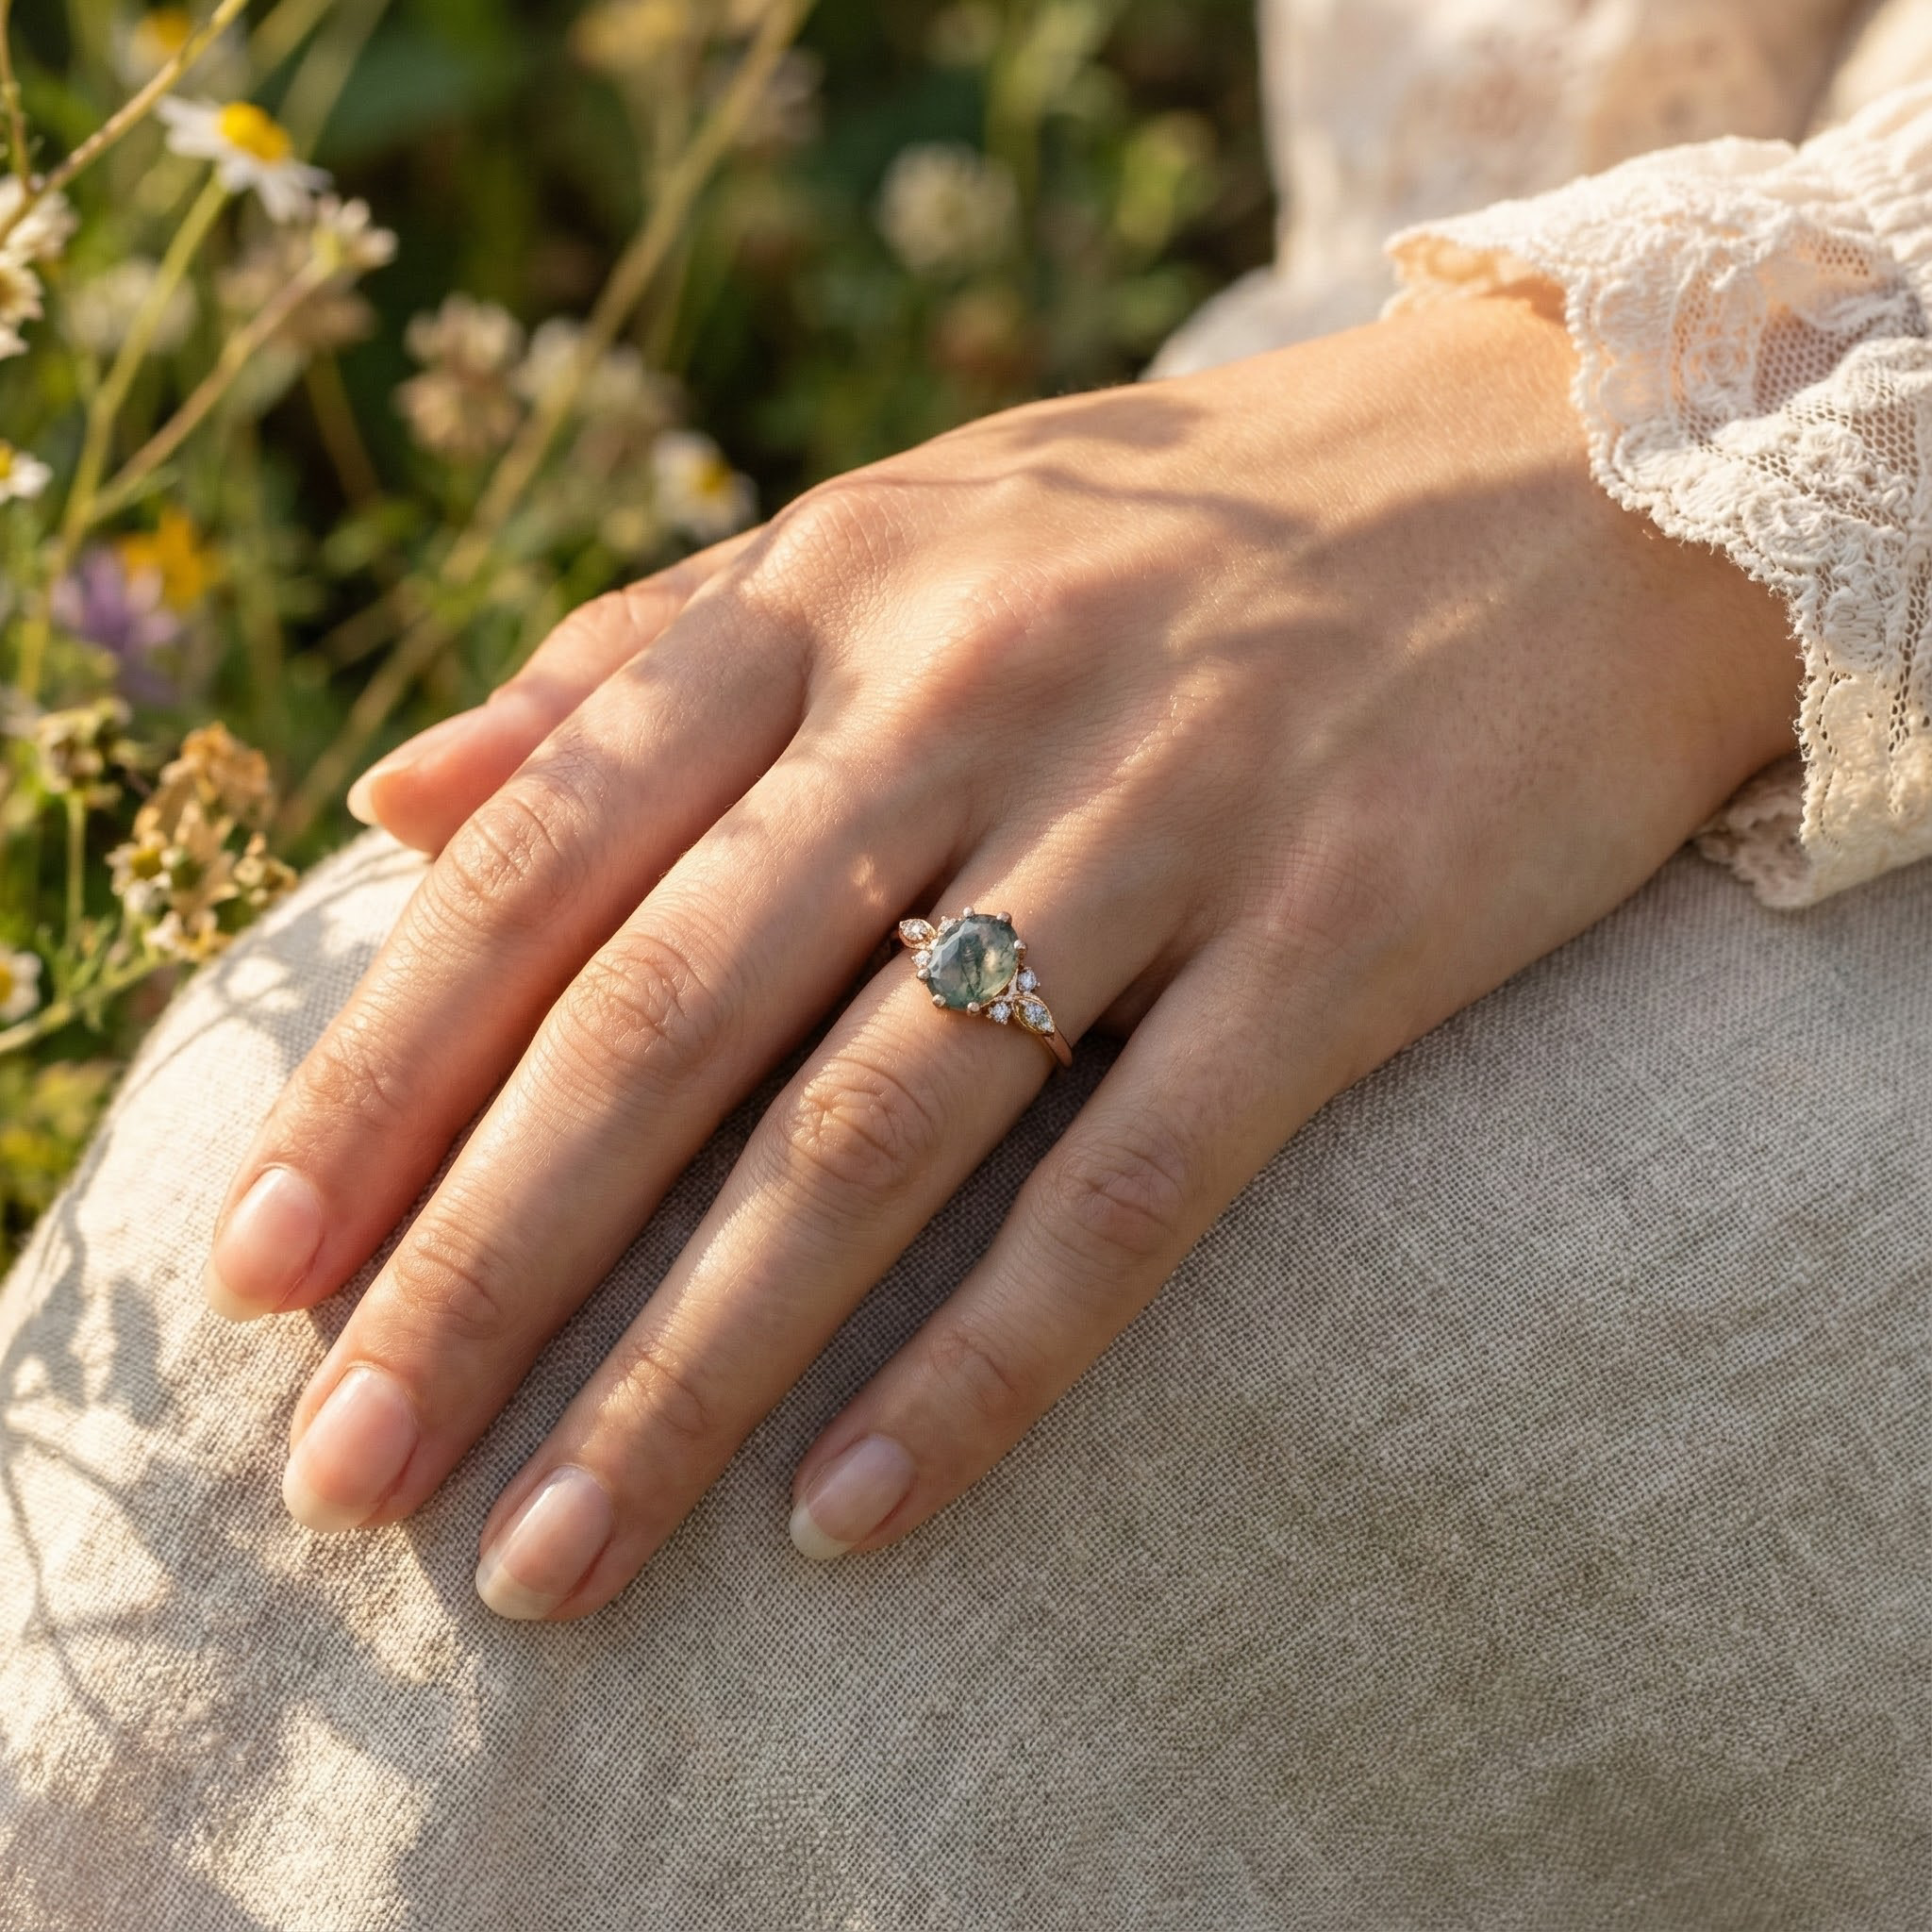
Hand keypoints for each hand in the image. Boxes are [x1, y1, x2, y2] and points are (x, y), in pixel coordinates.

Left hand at [205, 289, 1794, 1619]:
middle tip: (344, 1474)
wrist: (1566, 477)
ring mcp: (1164, 814)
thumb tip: (398, 797)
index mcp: (836, 589)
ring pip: (869, 1132)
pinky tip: (845, 1512)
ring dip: (688, 1369)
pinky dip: (981, 1362)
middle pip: (668, 1018)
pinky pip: (1131, 1183)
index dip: (386, 1068)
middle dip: (482, 1265)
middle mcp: (973, 690)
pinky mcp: (1340, 934)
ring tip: (550, 1559)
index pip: (548, 852)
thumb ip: (642, 656)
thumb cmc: (1189, 526)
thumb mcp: (900, 530)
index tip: (264, 1261)